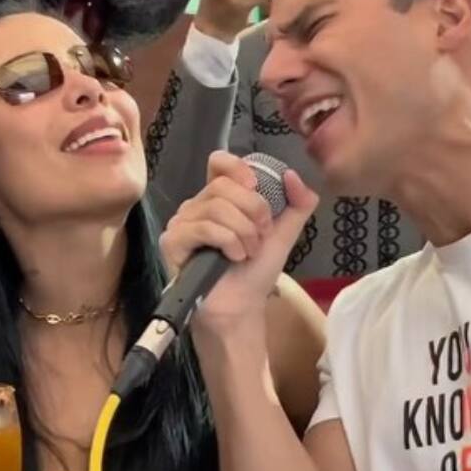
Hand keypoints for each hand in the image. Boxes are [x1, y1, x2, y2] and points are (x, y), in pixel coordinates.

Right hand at [160, 151, 318, 337]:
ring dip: (244, 232)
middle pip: (222, 185)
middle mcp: (197, 206)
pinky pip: (204, 227)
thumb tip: (291, 173)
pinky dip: (228, 241)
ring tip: (248, 252)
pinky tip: (235, 257)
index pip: (219, 163)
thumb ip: (298, 203)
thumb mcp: (284, 232)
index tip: (256, 186)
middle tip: (261, 235)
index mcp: (220, 198)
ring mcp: (182, 223)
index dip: (237, 168)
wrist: (242, 307)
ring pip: (216, 207)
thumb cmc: (256, 271)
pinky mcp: (172, 242)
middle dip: (252, 210)